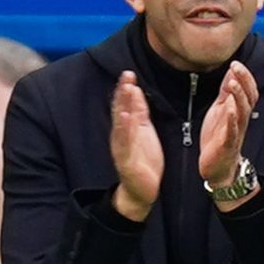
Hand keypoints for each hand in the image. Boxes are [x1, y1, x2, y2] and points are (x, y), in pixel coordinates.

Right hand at [109, 72, 161, 221]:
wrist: (142, 190)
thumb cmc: (144, 161)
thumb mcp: (143, 130)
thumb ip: (139, 111)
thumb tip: (135, 89)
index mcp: (126, 127)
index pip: (124, 104)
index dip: (126, 88)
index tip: (129, 73)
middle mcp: (121, 134)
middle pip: (120, 109)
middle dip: (123, 92)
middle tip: (127, 74)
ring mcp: (121, 146)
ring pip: (120, 122)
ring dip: (122, 105)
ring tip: (126, 89)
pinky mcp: (125, 159)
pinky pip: (124, 141)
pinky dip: (124, 128)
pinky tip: (125, 116)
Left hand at [197, 60, 258, 191]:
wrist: (217, 167)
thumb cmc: (219, 137)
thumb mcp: (220, 109)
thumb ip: (225, 92)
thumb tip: (230, 72)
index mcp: (239, 110)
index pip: (248, 90)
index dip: (244, 76)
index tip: (236, 62)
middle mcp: (241, 119)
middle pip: (248, 97)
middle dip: (244, 81)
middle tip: (236, 66)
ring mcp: (236, 131)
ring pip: (242, 111)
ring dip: (238, 96)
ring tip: (233, 82)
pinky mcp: (227, 144)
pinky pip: (232, 130)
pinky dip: (232, 119)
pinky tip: (229, 109)